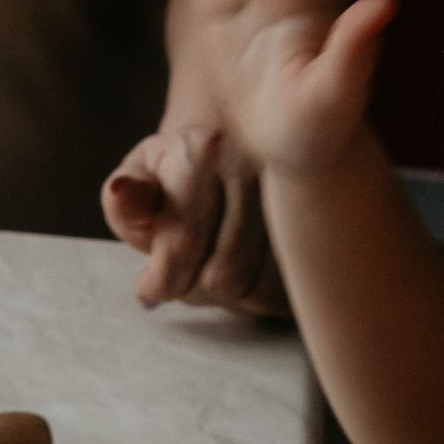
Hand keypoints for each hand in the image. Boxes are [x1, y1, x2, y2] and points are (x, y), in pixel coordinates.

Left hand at [102, 123, 287, 312]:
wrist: (238, 143)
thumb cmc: (181, 172)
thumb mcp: (142, 178)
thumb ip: (126, 199)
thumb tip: (122, 192)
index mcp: (202, 151)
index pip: (182, 242)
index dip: (162, 280)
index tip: (150, 289)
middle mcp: (256, 164)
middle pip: (224, 274)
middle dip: (192, 291)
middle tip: (180, 282)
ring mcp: (298, 194)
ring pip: (259, 289)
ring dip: (229, 300)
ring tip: (209, 278)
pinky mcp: (321, 223)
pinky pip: (289, 289)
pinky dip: (262, 299)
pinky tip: (243, 280)